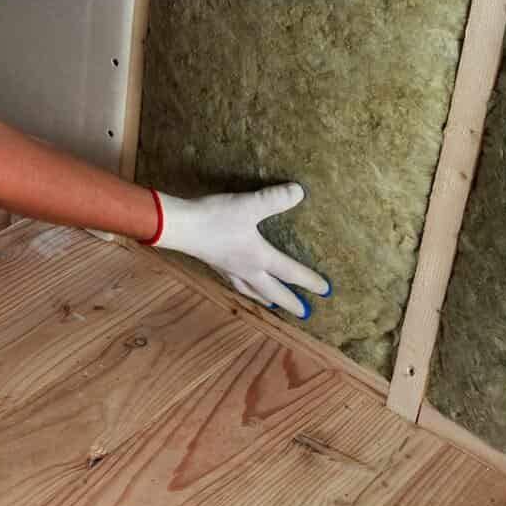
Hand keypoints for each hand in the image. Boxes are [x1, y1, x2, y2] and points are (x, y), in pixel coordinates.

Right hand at [147, 183, 330, 317]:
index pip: (290, 272)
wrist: (180, 227)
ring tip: (272, 304)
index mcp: (259, 257)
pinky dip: (242, 288)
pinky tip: (239, 283)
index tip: (326, 291)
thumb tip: (300, 191)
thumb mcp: (250, 205)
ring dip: (264, 298)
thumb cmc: (216, 217)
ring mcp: (228, 269)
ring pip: (251, 290)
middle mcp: (246, 269)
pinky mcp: (214, 264)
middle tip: (305, 314)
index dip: (309, 281)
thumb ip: (275, 198)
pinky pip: (234, 282)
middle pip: (273, 290)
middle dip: (290, 302)